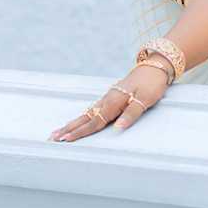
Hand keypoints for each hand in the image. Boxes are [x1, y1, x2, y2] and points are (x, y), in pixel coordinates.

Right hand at [48, 62, 170, 140]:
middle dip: (68, 129)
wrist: (154, 67)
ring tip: (60, 132)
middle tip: (52, 138)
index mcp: (114, 102)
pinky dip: (83, 117)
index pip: (94, 122)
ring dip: (72, 124)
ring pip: (87, 114)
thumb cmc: (151, 84)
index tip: (66, 140)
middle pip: (84, 118)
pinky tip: (79, 121)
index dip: (80, 132)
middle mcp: (107, 100)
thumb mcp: (145, 99)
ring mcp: (108, 98)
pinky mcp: (111, 97)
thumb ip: (131, 114)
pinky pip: (93, 109)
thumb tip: (118, 128)